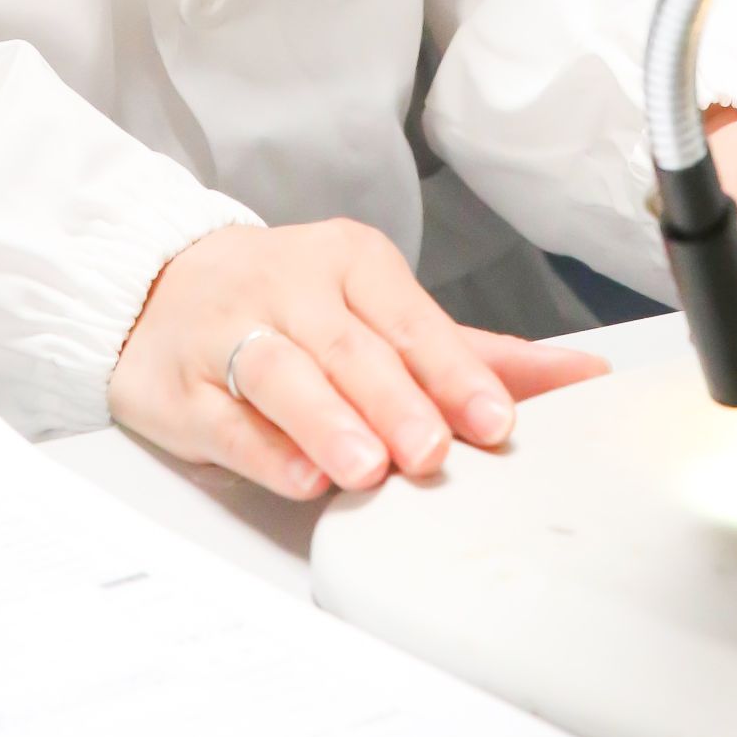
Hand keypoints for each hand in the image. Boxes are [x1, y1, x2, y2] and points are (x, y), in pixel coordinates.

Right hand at [109, 220, 607, 501]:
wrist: (157, 284)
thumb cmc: (290, 304)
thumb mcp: (379, 312)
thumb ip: (472, 351)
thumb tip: (578, 376)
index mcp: (349, 261)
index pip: (409, 316)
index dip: (453, 371)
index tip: (496, 420)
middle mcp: (290, 287)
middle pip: (349, 347)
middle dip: (396, 401)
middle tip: (433, 449)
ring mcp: (230, 332)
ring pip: (284, 375)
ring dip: (328, 422)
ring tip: (368, 467)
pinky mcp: (181, 385)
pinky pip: (226, 418)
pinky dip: (263, 449)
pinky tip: (298, 475)